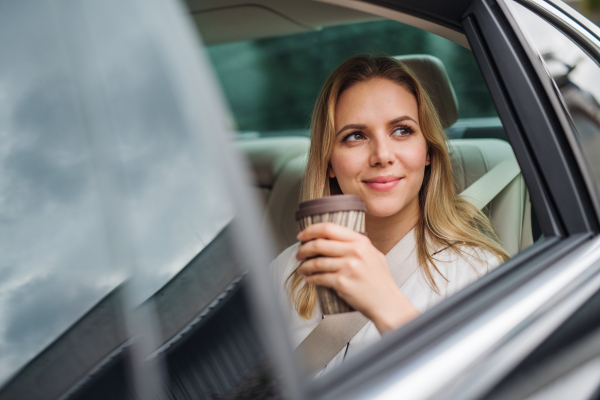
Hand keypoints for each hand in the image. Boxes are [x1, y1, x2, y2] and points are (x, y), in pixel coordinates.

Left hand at [296, 222, 419, 333]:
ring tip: (301, 268)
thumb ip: (357, 244)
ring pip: (316, 262)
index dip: (311, 230)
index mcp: (361, 241)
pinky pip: (319, 278)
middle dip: (303, 249)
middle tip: (299, 254)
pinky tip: (308, 279)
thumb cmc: (380, 281)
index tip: (302, 236)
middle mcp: (354, 251)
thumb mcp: (374, 254)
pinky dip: (310, 279)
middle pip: (319, 244)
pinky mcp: (342, 283)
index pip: (329, 228)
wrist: (387, 302)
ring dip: (304, 266)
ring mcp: (348, 267)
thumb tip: (336, 239)